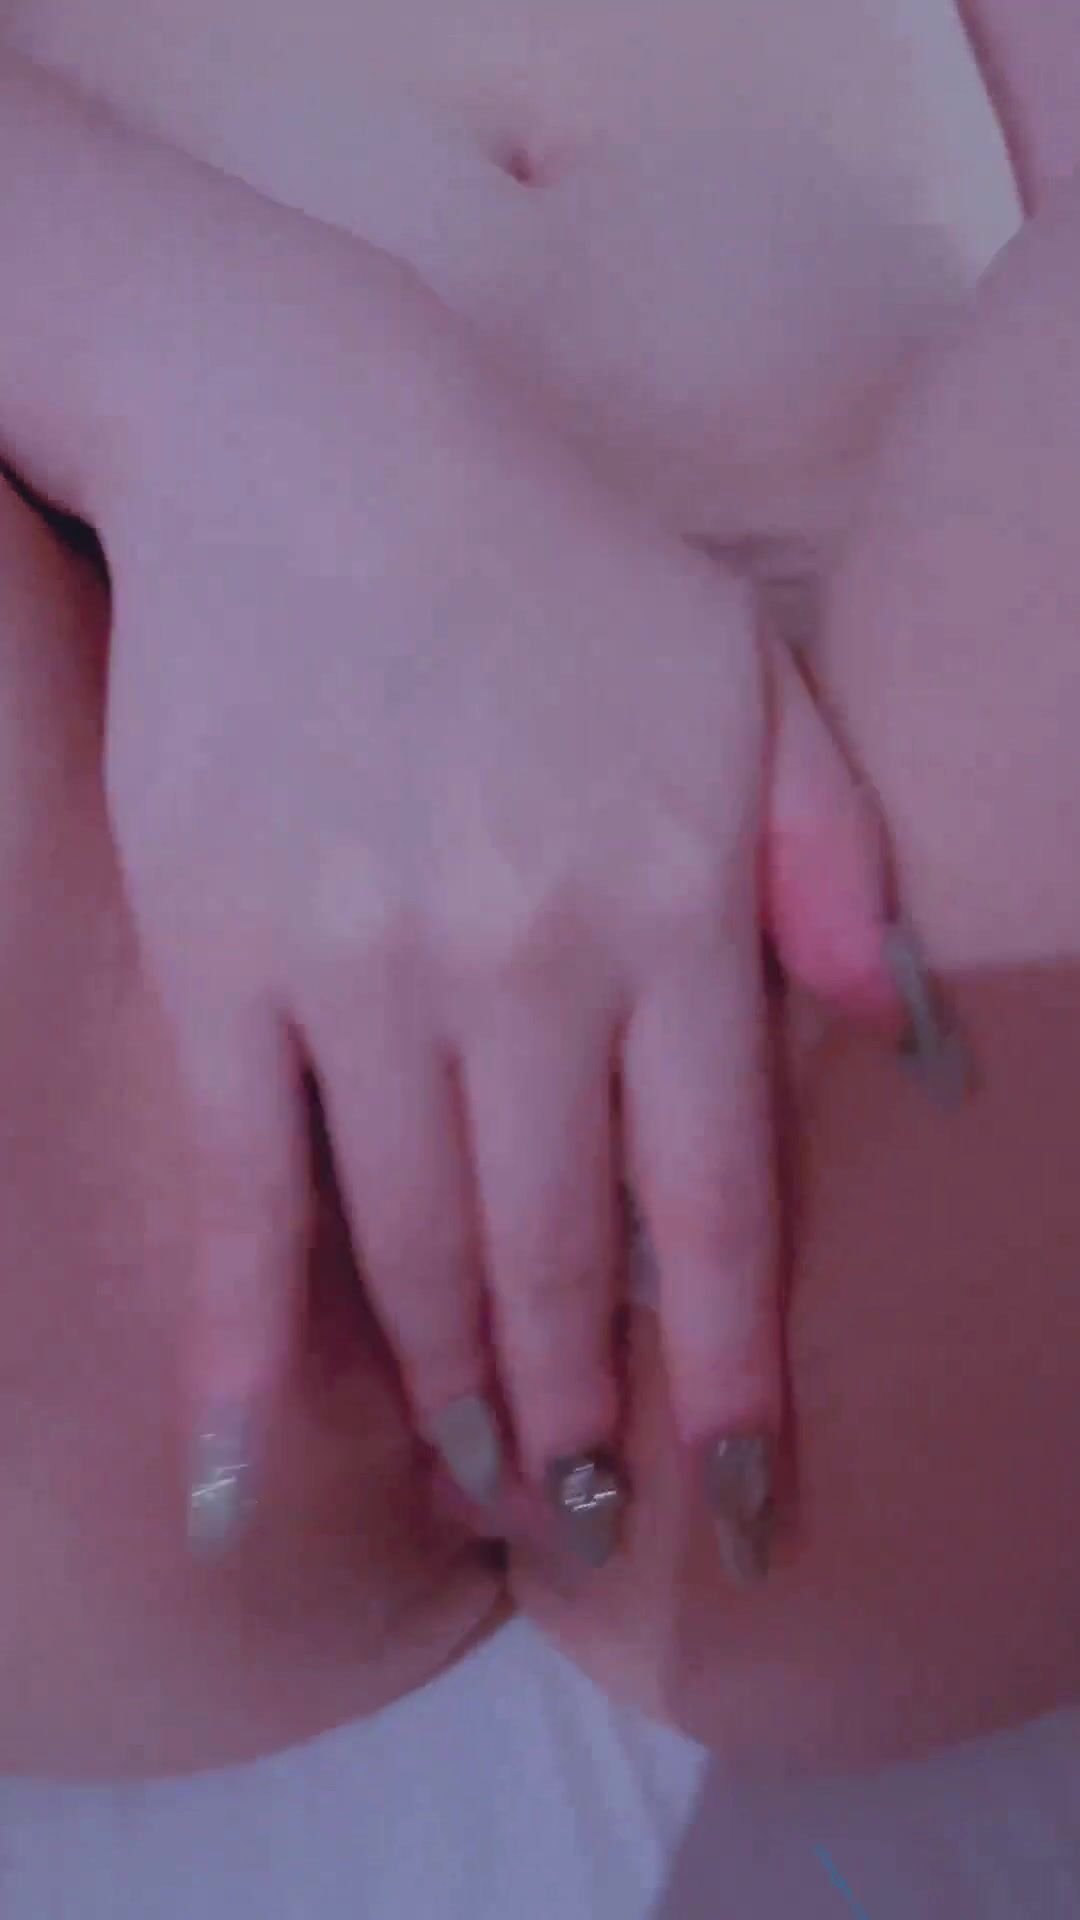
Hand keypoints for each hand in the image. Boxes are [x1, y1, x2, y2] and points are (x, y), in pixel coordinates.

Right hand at [97, 209, 885, 1566]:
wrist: (304, 440)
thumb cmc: (547, 559)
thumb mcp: (744, 674)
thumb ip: (840, 857)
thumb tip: (906, 1045)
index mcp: (678, 894)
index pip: (713, 1195)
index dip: (725, 1368)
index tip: (734, 1497)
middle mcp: (530, 954)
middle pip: (555, 1248)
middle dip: (580, 1407)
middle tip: (589, 1517)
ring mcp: (363, 962)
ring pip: (412, 1240)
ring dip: (451, 1389)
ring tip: (483, 1486)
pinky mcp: (221, 952)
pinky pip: (241, 1184)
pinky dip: (242, 1336)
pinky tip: (238, 1459)